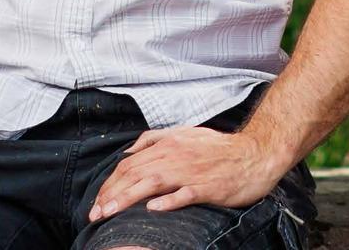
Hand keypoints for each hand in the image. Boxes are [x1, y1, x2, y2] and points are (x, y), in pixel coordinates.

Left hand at [89, 126, 282, 219]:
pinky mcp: (207, 187)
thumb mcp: (185, 134)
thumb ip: (156, 139)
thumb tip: (130, 150)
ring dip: (127, 198)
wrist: (253, 154)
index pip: (130, 162)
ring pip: (152, 183)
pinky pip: (184, 194)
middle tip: (94, 213)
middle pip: (135, 173)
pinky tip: (152, 209)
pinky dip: (167, 201)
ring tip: (109, 213)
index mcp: (168, 144)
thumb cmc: (218, 149)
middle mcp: (175, 155)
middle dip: (111, 193)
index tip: (98, 201)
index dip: (111, 182)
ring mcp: (190, 171)